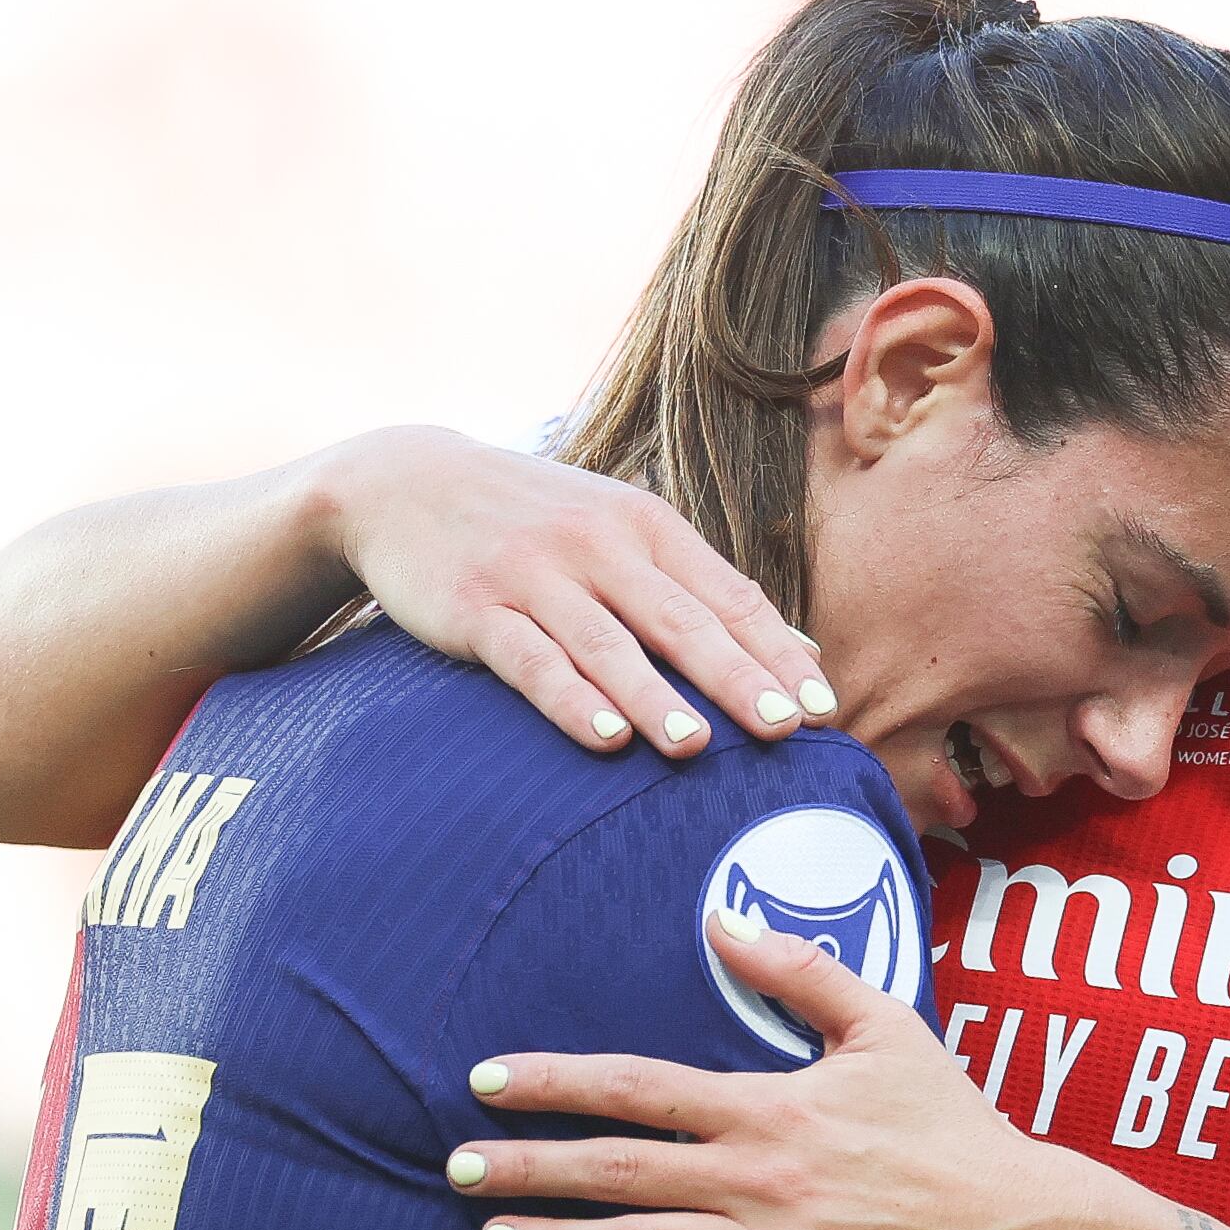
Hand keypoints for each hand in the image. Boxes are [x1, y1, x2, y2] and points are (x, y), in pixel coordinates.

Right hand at [318, 427, 833, 757]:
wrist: (406, 482)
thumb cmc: (534, 522)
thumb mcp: (619, 533)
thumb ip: (698, 588)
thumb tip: (796, 648)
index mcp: (646, 526)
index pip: (728, 595)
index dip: (777, 653)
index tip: (824, 709)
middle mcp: (598, 544)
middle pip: (681, 620)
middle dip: (738, 677)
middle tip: (787, 731)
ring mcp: (536, 572)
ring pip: (608, 643)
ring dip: (655, 696)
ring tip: (698, 747)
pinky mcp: (477, 604)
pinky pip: (530, 658)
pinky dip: (570, 699)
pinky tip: (604, 738)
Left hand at [449, 910, 1088, 1229]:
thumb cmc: (951, 1124)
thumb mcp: (884, 1026)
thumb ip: (801, 971)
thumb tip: (723, 921)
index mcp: (768, 1105)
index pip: (637, 1086)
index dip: (556, 1082)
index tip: (489, 1080)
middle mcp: (755, 1180)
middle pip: (615, 1171)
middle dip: (526, 1168)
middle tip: (455, 1168)